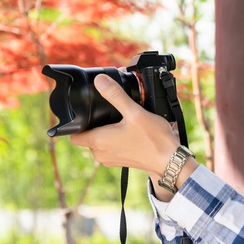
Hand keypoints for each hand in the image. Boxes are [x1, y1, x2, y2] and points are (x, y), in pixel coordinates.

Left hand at [70, 74, 183, 191]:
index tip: (85, 112)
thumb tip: (100, 81)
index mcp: (99, 142)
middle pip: (86, 136)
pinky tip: (127, 131)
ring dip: (104, 132)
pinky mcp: (120, 162)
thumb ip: (115, 95)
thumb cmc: (154, 139)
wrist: (170, 161)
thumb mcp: (134, 112)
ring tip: (119, 121)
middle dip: (93, 124)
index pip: (73, 135)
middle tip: (106, 112)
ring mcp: (110, 160)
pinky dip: (113, 140)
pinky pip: (109, 148)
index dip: (76, 122)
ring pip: (97, 143)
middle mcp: (100, 154)